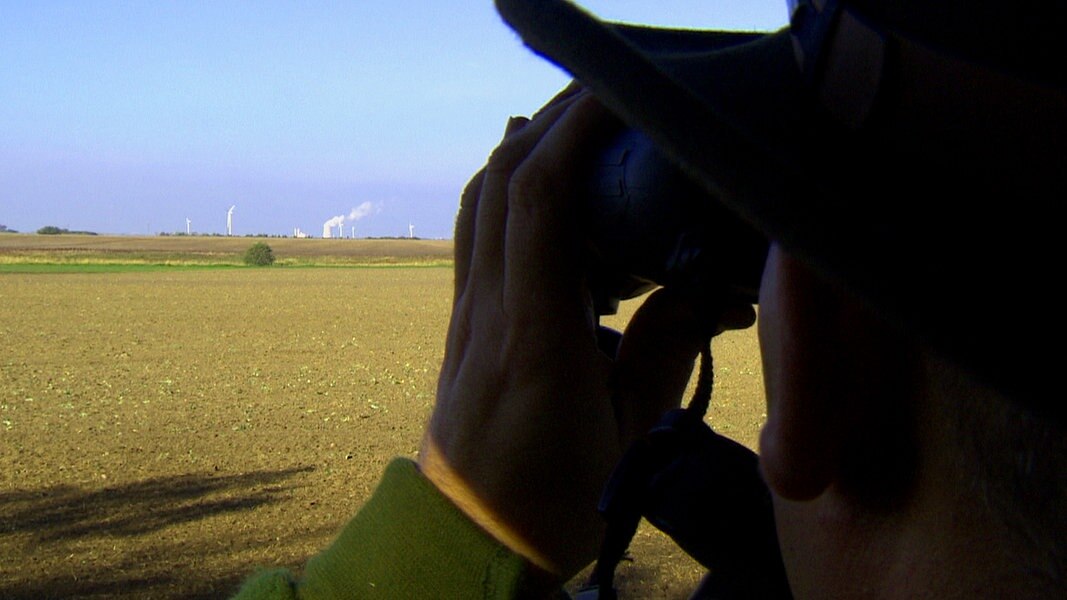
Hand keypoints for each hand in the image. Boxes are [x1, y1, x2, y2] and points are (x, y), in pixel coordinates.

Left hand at [418, 88, 754, 578]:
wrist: (469, 540)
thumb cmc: (549, 503)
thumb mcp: (627, 436)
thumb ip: (666, 352)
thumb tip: (703, 289)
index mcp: (535, 338)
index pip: (538, 202)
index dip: (574, 132)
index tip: (620, 96)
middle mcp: (489, 310)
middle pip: (501, 179)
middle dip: (555, 122)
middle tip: (615, 100)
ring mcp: (468, 312)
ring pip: (481, 199)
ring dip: (527, 150)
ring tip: (587, 134)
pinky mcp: (465, 321)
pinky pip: (477, 232)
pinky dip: (510, 191)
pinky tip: (552, 194)